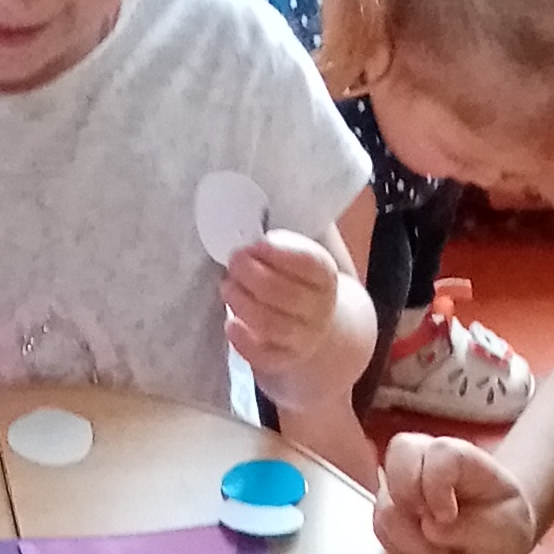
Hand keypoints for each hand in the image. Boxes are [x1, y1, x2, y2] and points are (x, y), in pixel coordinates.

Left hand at [222, 229, 344, 391]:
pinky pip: (262, 355)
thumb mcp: (307, 252)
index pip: (309, 263)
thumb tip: (267, 193)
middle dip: (251, 274)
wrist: (322, 330)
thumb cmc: (302, 281)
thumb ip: (293, 228)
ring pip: (270, 323)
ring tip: (227, 287)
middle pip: (283, 293)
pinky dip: (243, 340)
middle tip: (233, 260)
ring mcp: (303, 339)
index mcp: (325, 276)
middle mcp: (319, 309)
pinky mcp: (284, 360)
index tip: (258, 241)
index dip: (281, 251)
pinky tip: (230, 323)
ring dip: (242, 303)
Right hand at [372, 434, 535, 553]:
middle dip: (410, 499)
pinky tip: (424, 552)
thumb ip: (474, 528)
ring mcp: (405, 483)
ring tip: (437, 550)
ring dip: (405, 533)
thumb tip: (431, 530)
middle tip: (432, 530)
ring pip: (384, 496)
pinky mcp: (392, 510)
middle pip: (400, 454)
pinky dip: (398, 545)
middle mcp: (428, 460)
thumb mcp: (507, 531)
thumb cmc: (502, 524)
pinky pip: (380, 525)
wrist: (493, 536)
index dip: (436, 485)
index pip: (440, 453)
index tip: (448, 516)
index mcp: (463, 457)